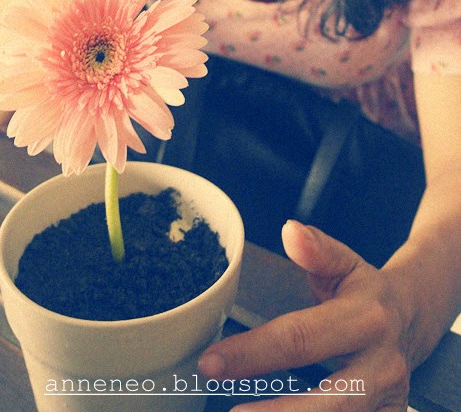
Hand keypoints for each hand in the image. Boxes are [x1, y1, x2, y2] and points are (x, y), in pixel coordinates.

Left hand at [199, 220, 413, 410]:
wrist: (414, 319)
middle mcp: (381, 365)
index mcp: (365, 319)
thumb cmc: (368, 292)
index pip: (300, 339)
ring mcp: (387, 399)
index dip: (252, 353)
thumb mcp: (346, 263)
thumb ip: (317, 250)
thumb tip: (291, 230)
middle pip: (326, 401)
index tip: (211, 363)